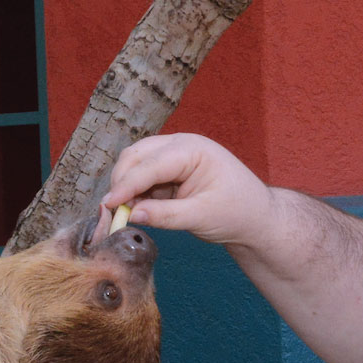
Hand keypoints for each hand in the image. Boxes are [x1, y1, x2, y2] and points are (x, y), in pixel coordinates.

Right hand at [99, 134, 278, 248]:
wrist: (255, 217)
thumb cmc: (237, 213)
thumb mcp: (201, 217)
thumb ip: (165, 215)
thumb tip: (131, 215)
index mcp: (193, 150)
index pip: (150, 165)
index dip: (126, 185)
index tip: (108, 205)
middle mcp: (181, 145)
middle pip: (136, 156)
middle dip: (122, 182)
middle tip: (113, 212)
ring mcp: (174, 154)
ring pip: (136, 163)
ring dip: (128, 186)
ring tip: (128, 213)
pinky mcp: (170, 168)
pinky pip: (144, 175)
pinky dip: (136, 191)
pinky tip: (139, 209)